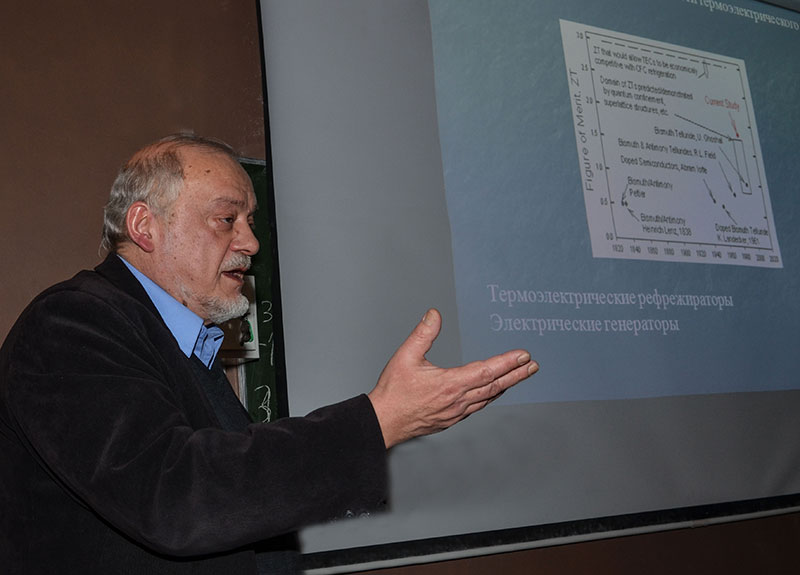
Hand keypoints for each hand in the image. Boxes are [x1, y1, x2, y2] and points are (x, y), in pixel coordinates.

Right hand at [367, 309, 538, 448]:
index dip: (507, 362)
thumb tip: (434, 314)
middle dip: (516, 374)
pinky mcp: (451, 420)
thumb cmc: (393, 392)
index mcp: (450, 384)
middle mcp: (458, 401)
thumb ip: (423, 334)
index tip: (524, 355)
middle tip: (532, 366)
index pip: (487, 371)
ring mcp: (456, 413)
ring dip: (506, 386)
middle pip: (495, 386)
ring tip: (520, 376)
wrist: (383, 422)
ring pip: (488, 398)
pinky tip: (493, 392)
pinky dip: (490, 397)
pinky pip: (477, 407)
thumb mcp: (405, 356)